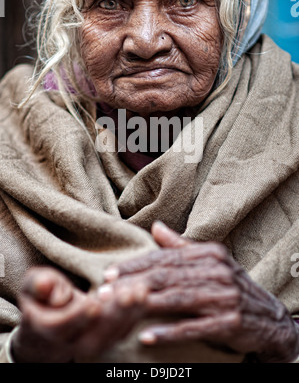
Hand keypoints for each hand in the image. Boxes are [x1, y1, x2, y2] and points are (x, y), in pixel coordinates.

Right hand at [12, 266, 146, 362]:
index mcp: (50, 329)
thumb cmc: (40, 299)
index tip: (93, 302)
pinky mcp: (109, 338)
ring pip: (113, 334)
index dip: (78, 315)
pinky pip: (124, 329)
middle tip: (128, 293)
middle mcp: (72, 343)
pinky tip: (143, 292)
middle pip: (95, 334)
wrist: (47, 327)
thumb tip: (44, 284)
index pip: (64, 326)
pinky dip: (135, 312)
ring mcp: (93, 344)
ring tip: (141, 290)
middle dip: (114, 313)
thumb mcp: (32, 287)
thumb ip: (39, 284)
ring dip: (130, 313)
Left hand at [104, 222, 298, 362]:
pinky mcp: (229, 322)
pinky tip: (147, 336)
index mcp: (208, 254)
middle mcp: (217, 271)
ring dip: (144, 305)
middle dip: (132, 283)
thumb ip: (181, 246)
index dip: (136, 265)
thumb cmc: (230, 285)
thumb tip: (156, 226)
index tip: (111, 273)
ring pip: (176, 299)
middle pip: (167, 276)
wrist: (268, 316)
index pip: (165, 257)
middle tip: (105, 292)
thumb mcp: (210, 261)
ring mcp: (224, 297)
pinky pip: (194, 328)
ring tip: (118, 310)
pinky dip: (169, 332)